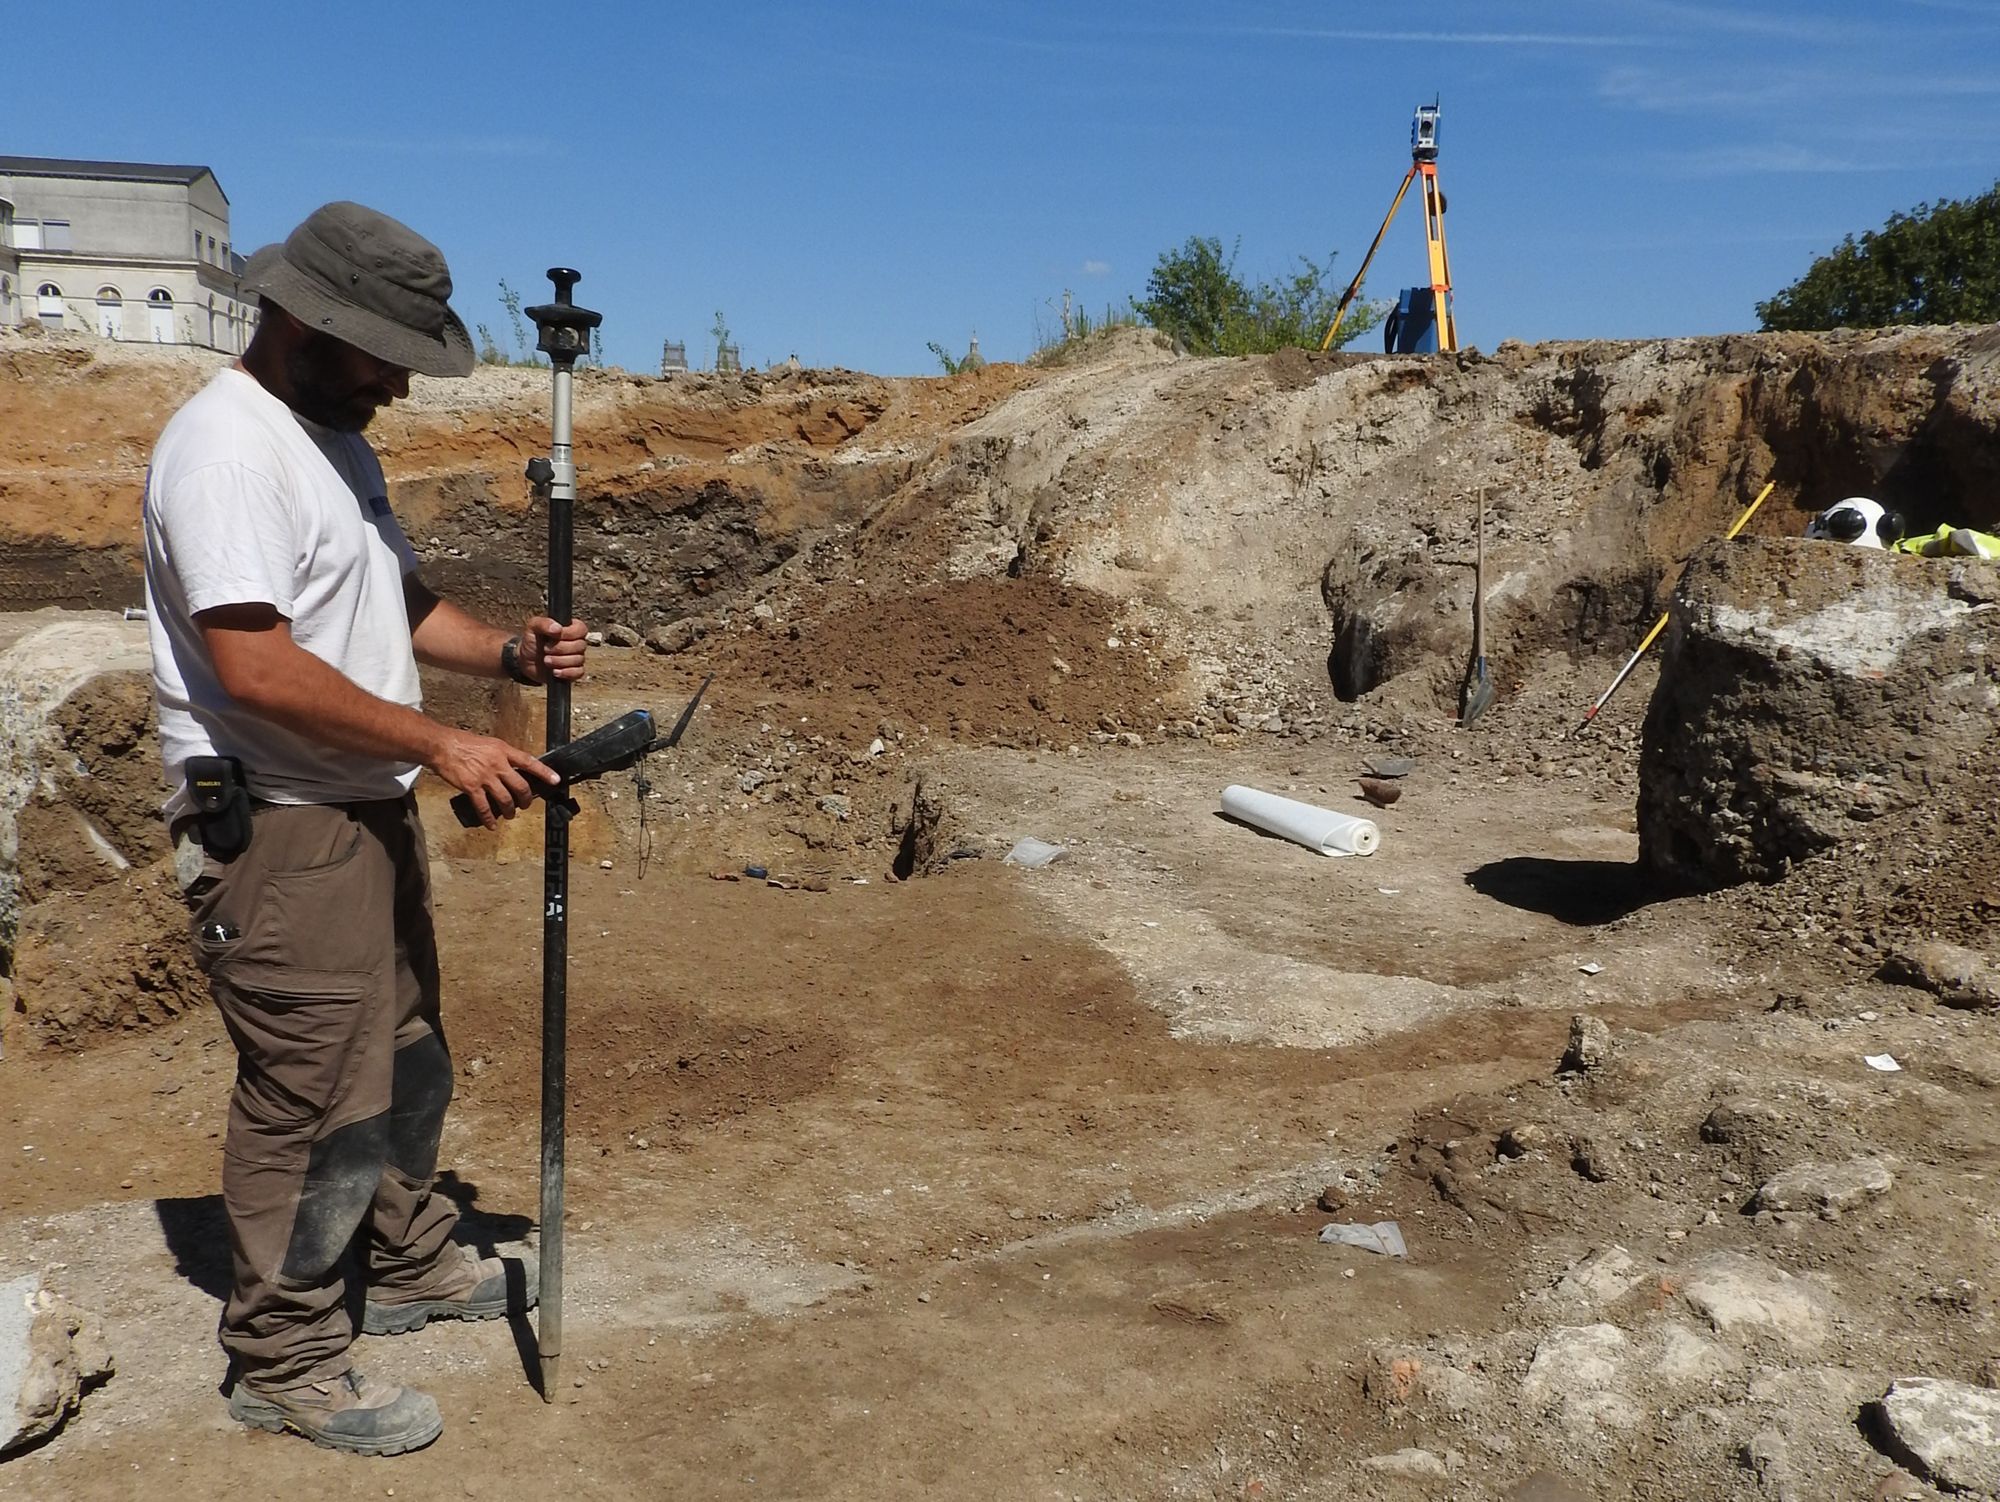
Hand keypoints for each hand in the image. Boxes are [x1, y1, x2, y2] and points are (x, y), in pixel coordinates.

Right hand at [427, 728, 557, 826]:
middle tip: (525, 805)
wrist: (442, 746)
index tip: (555, 780)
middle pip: (520, 786)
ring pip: (506, 799)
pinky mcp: (472, 788)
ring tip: (510, 814)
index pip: (529, 762)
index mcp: (503, 751)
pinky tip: (492, 824)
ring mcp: (485, 777)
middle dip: (526, 800)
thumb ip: (502, 756)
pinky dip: (489, 819)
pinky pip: (485, 808)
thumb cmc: (463, 743)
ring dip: (510, 811)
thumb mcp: (489, 744)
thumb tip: (513, 768)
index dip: (544, 772)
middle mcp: (498, 764)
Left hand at [519, 615, 586, 683]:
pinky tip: (554, 671)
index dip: (568, 634)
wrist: (526, 660)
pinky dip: (566, 673)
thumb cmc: (532, 641)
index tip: (552, 637)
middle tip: (545, 649)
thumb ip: (544, 623)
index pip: (581, 629)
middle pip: (580, 646)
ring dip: (559, 661)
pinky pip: (579, 672)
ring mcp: (577, 657)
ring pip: (578, 660)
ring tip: (546, 660)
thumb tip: (557, 628)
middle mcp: (577, 642)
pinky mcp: (574, 671)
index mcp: (571, 628)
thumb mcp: (533, 627)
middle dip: (560, 649)